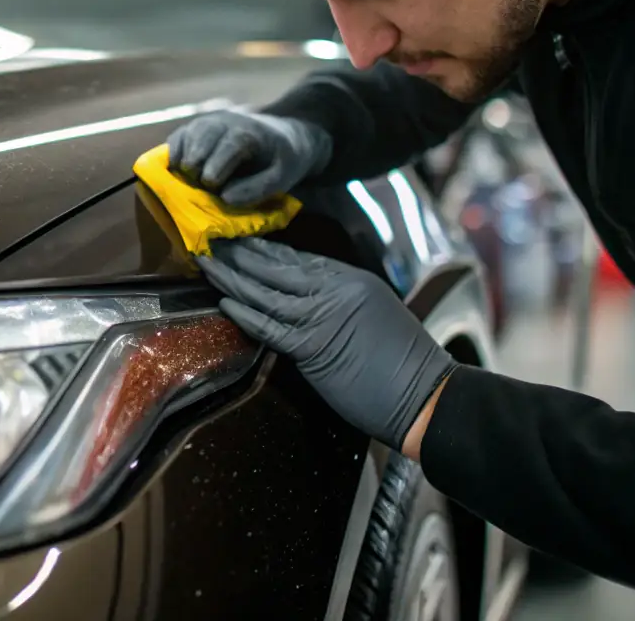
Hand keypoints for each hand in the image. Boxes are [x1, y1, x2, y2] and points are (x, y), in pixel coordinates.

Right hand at [166, 110, 331, 205]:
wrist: (282, 135)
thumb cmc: (282, 160)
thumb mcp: (284, 176)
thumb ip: (259, 188)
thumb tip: (225, 198)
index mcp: (250, 131)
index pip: (230, 143)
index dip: (217, 164)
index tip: (211, 184)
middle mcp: (227, 121)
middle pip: (203, 135)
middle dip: (197, 162)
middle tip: (198, 185)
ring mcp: (209, 122)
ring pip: (188, 133)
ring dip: (183, 158)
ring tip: (185, 178)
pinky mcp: (197, 128)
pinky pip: (179, 136)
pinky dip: (173, 152)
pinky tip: (175, 170)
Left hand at [198, 237, 453, 451]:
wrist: (426, 396)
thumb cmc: (404, 363)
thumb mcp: (374, 314)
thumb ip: (339, 302)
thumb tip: (303, 299)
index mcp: (351, 280)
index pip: (298, 258)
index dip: (266, 248)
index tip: (240, 238)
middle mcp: (335, 291)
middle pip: (277, 267)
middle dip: (241, 254)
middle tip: (212, 239)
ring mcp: (323, 318)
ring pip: (266, 293)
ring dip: (232, 277)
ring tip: (207, 263)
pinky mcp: (312, 348)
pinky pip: (269, 326)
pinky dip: (245, 313)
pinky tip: (224, 300)